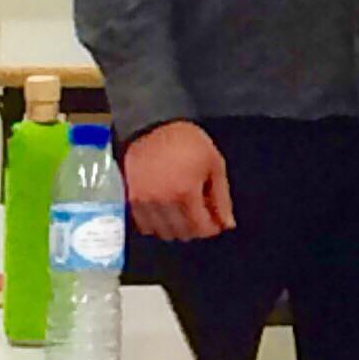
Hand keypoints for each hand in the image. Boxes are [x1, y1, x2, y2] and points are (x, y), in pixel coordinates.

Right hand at [125, 121, 233, 241]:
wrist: (152, 126)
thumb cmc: (188, 143)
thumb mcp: (214, 165)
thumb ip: (221, 198)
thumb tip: (227, 224)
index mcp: (185, 193)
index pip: (200, 228)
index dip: (212, 228)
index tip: (216, 222)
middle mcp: (162, 202)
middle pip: (182, 233)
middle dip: (196, 229)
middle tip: (202, 216)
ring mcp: (143, 202)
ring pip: (162, 232)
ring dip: (177, 230)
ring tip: (185, 215)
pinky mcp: (130, 199)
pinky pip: (144, 226)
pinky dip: (157, 226)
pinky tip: (166, 214)